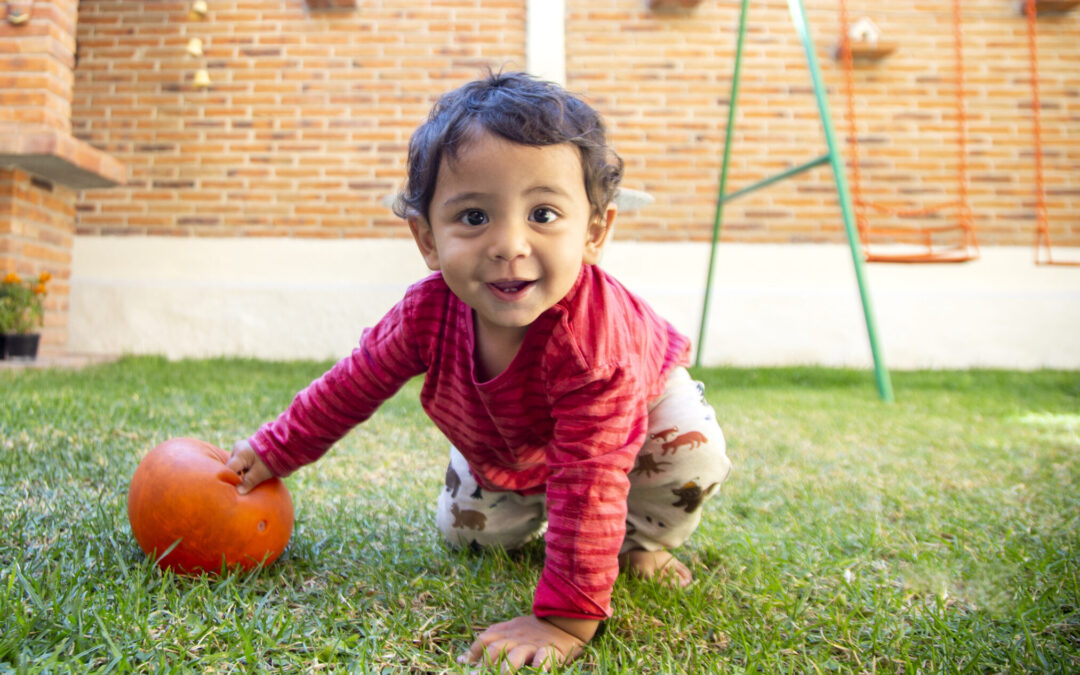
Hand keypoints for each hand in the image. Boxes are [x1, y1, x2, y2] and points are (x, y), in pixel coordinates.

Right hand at [226, 440, 272, 494]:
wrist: (283, 445)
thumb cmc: (272, 460)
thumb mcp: (260, 473)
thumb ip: (248, 482)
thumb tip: (239, 492)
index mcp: (240, 454)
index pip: (229, 470)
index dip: (231, 480)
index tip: (235, 489)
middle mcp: (237, 448)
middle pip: (231, 466)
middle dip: (236, 476)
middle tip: (241, 486)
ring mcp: (241, 446)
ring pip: (236, 463)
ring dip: (240, 472)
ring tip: (248, 479)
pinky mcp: (246, 447)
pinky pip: (241, 460)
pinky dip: (244, 467)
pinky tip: (250, 473)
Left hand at [459, 614, 593, 671]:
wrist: (564, 621)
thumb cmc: (534, 630)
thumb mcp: (511, 628)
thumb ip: (490, 640)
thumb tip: (462, 660)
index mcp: (507, 631)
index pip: (485, 639)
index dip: (473, 652)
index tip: (463, 665)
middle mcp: (518, 637)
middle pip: (497, 648)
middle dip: (485, 665)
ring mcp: (533, 644)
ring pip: (517, 654)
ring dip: (506, 668)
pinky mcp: (550, 651)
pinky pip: (544, 657)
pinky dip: (539, 665)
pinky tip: (537, 672)